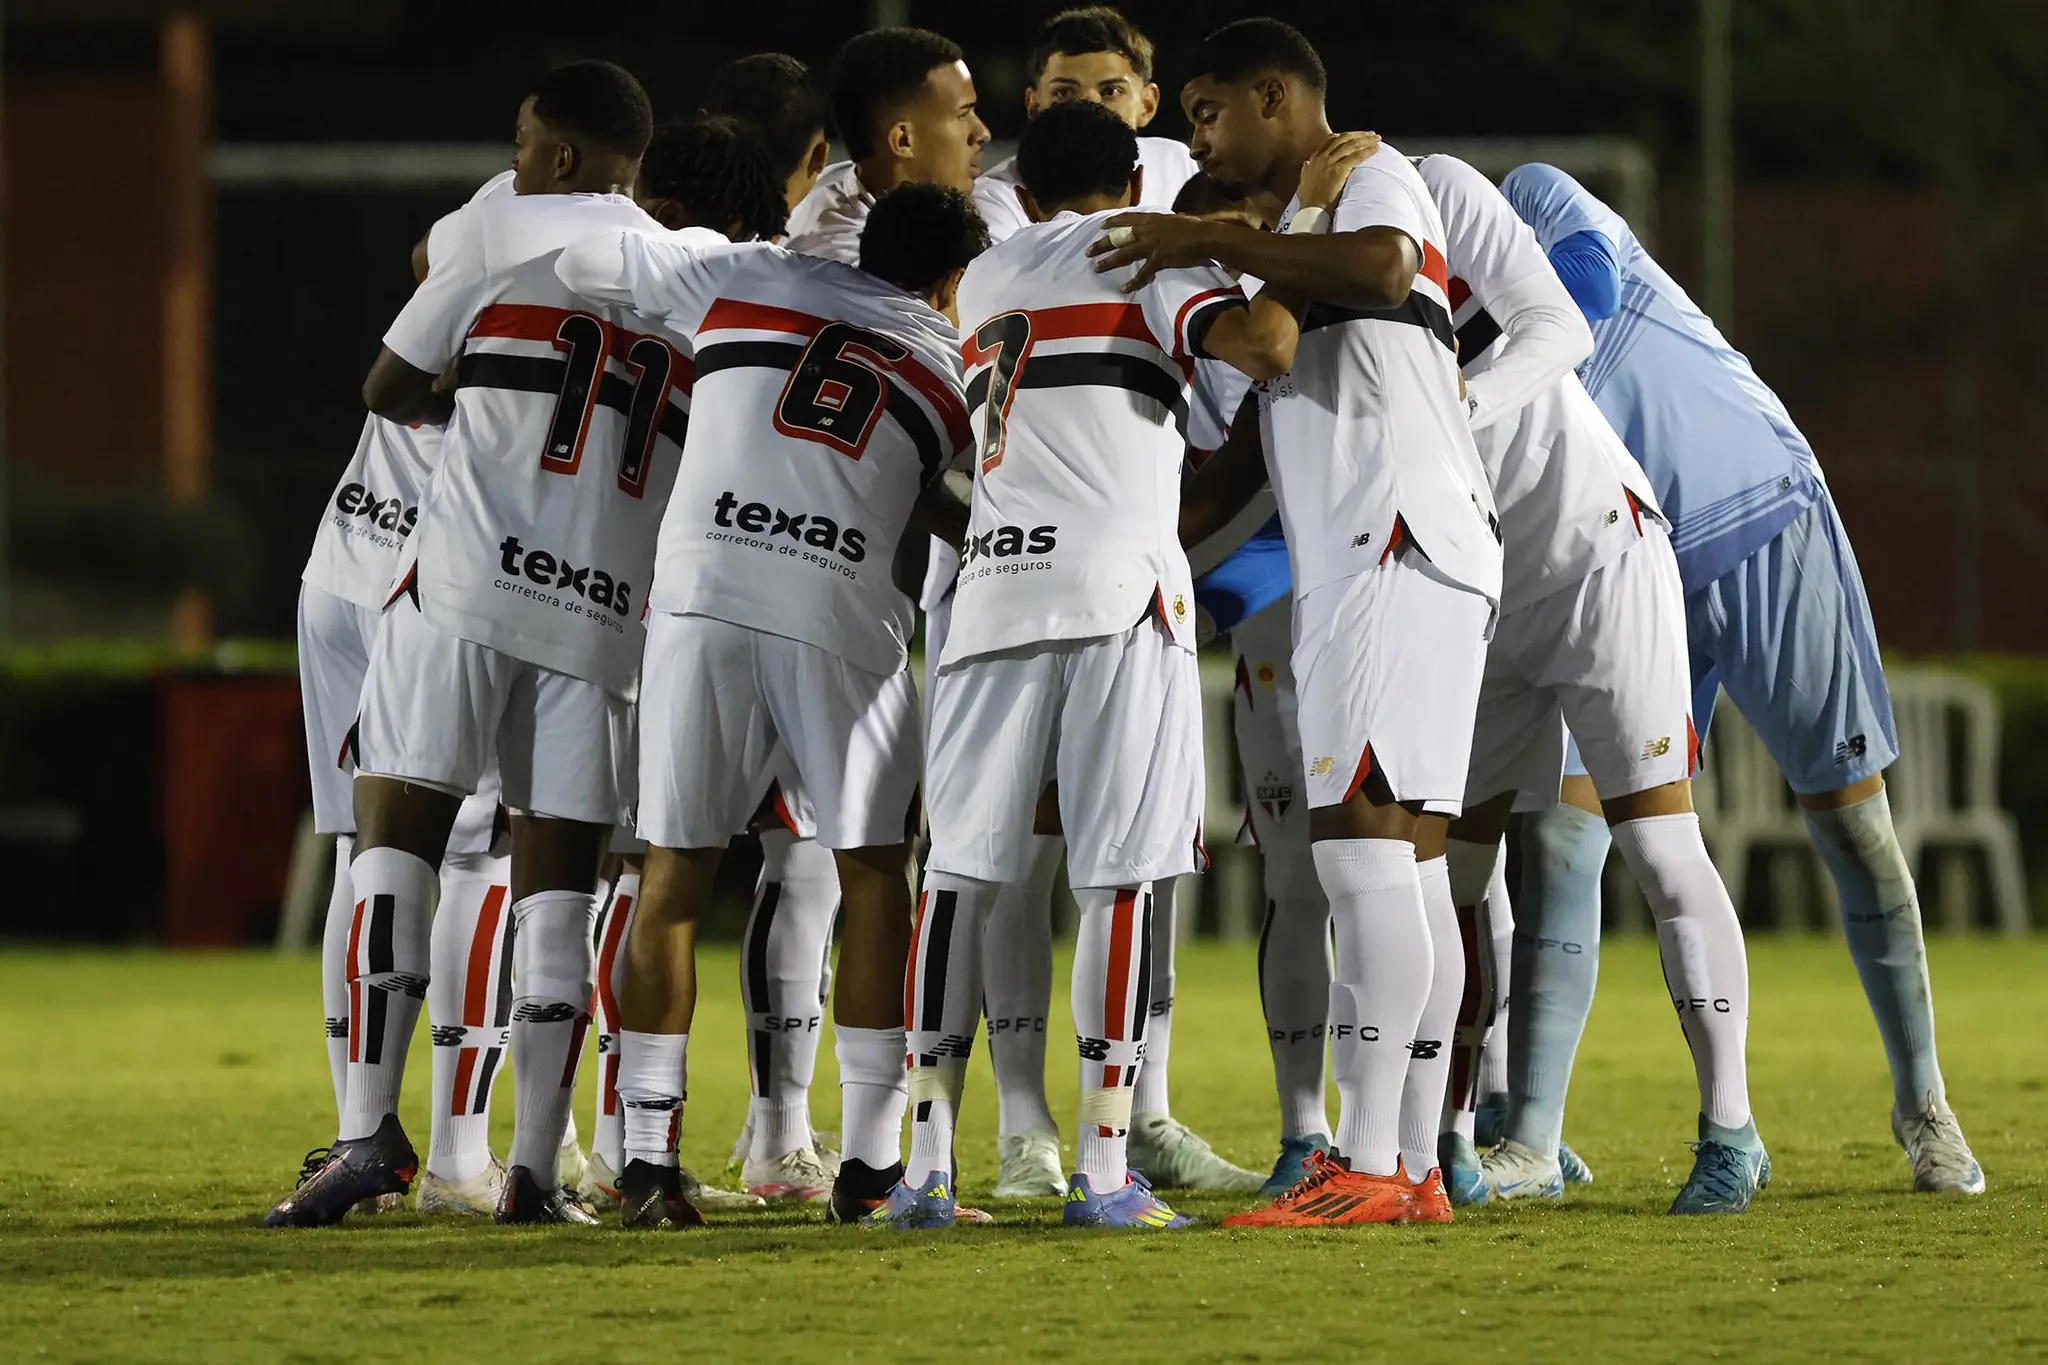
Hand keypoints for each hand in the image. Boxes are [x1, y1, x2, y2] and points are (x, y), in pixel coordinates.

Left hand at [1087, 211, 1217, 293]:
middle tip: (1088, 251)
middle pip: (1119, 237)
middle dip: (1102, 244)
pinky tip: (1124, 288)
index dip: (1113, 222)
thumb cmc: (1193, 227)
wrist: (1204, 237)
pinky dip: (1133, 282)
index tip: (1101, 226)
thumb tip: (1161, 226)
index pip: (1127, 218)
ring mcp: (1151, 245)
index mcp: (1151, 219)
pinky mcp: (1158, 260)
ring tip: (1096, 268)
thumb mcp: (1174, 220)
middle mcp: (1147, 231)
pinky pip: (1142, 273)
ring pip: (1124, 254)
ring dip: (1109, 262)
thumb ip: (1163, 223)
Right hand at [1298, 131, 1379, 210]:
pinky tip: (1375, 149)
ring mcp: (1330, 163)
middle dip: (1359, 135)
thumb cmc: (1309, 200)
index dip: (1346, 135)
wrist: (1312, 211)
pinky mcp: (1338, 170)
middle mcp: (1322, 157)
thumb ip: (1306, 170)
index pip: (1332, 139)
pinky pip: (1356, 156)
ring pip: (1351, 145)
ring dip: (1366, 140)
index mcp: (1315, 158)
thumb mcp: (1304, 181)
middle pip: (1344, 139)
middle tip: (1371, 135)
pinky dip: (1367, 151)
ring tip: (1377, 139)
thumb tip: (1307, 163)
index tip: (1357, 135)